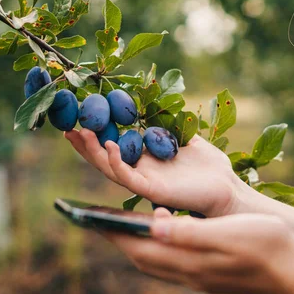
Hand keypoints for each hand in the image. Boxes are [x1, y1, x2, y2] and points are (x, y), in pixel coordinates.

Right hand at [64, 129, 241, 216]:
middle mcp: (141, 171)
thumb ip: (171, 124)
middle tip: (66, 126)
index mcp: (147, 159)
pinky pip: (127, 178)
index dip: (96, 133)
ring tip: (79, 133)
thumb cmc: (210, 167)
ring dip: (92, 151)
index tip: (81, 115)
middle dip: (84, 144)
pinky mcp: (152, 191)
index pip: (113, 145)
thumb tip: (159, 102)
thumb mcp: (187, 137)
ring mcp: (144, 182)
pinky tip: (109, 146)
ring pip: (109, 168)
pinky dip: (115, 162)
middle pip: (103, 158)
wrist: (227, 188)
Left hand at [101, 208, 293, 293]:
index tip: (90, 219)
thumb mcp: (226, 233)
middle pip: (143, 258)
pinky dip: (158, 247)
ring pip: (157, 262)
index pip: (140, 250)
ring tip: (126, 224)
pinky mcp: (210, 274)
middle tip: (99, 220)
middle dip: (119, 240)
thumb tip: (151, 230)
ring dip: (137, 244)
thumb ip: (188, 234)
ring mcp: (200, 276)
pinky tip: (165, 233)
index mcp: (190, 262)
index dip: (114, 234)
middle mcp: (190, 273)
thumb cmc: (265, 245)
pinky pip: (172, 262)